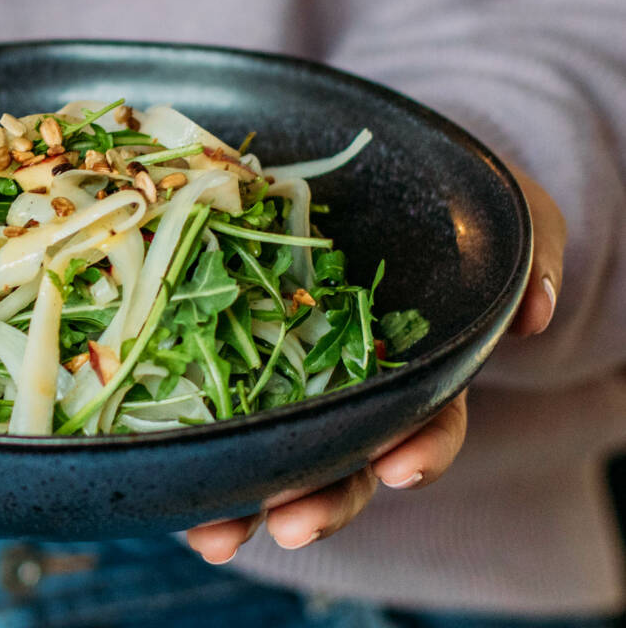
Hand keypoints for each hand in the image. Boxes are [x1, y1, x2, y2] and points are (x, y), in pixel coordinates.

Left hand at [185, 164, 564, 563]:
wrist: (365, 173)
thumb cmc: (437, 203)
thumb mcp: (501, 212)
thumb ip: (530, 249)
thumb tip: (531, 311)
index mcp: (415, 364)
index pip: (429, 420)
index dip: (420, 449)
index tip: (400, 466)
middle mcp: (352, 384)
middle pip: (344, 459)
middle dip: (324, 499)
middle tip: (294, 522)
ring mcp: (290, 376)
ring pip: (276, 452)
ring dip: (249, 500)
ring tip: (218, 533)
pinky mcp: (232, 354)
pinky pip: (216, 411)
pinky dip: (197, 456)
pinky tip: (175, 494)